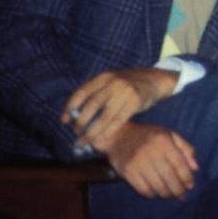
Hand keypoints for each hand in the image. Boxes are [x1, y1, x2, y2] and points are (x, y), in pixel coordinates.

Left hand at [62, 68, 178, 149]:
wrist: (153, 79)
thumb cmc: (127, 85)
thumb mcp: (111, 82)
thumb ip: (96, 93)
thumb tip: (75, 115)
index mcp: (103, 77)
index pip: (81, 92)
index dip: (70, 107)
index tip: (64, 121)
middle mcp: (113, 82)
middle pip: (91, 105)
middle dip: (81, 122)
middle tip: (76, 133)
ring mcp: (125, 91)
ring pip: (104, 115)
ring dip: (93, 130)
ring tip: (85, 140)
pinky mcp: (136, 101)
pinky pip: (119, 119)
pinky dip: (108, 130)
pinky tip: (102, 138)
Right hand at [96, 122, 197, 198]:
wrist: (119, 135)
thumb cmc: (148, 136)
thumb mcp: (169, 135)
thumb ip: (185, 148)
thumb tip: (195, 168)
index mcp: (162, 140)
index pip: (179, 163)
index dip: (186, 177)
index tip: (190, 186)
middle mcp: (150, 150)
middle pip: (168, 176)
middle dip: (177, 189)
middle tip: (181, 195)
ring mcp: (137, 161)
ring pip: (156, 185)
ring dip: (166, 194)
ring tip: (170, 195)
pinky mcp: (127, 171)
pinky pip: (142, 188)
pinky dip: (151, 194)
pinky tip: (156, 193)